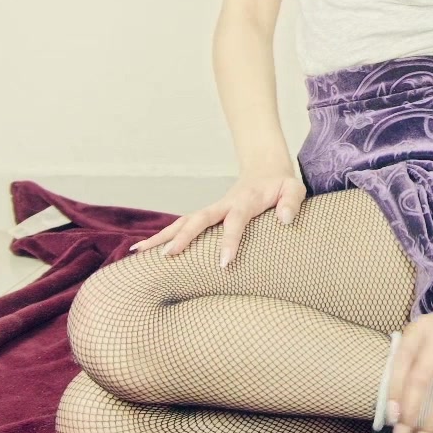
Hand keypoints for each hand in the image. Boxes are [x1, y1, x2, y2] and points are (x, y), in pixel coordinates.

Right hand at [128, 171, 306, 268]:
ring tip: (138, 253)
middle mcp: (223, 204)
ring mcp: (212, 209)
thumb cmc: (281, 185)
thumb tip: (284, 220)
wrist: (265, 169)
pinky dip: (161, 236)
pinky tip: (141, 250)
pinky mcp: (206, 215)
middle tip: (169, 257)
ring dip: (162, 236)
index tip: (224, 263)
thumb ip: (291, 202)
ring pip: (183, 222)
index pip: (235, 222)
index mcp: (245, 201)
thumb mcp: (294, 189)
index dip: (230, 241)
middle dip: (183, 237)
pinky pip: (181, 225)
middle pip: (199, 219)